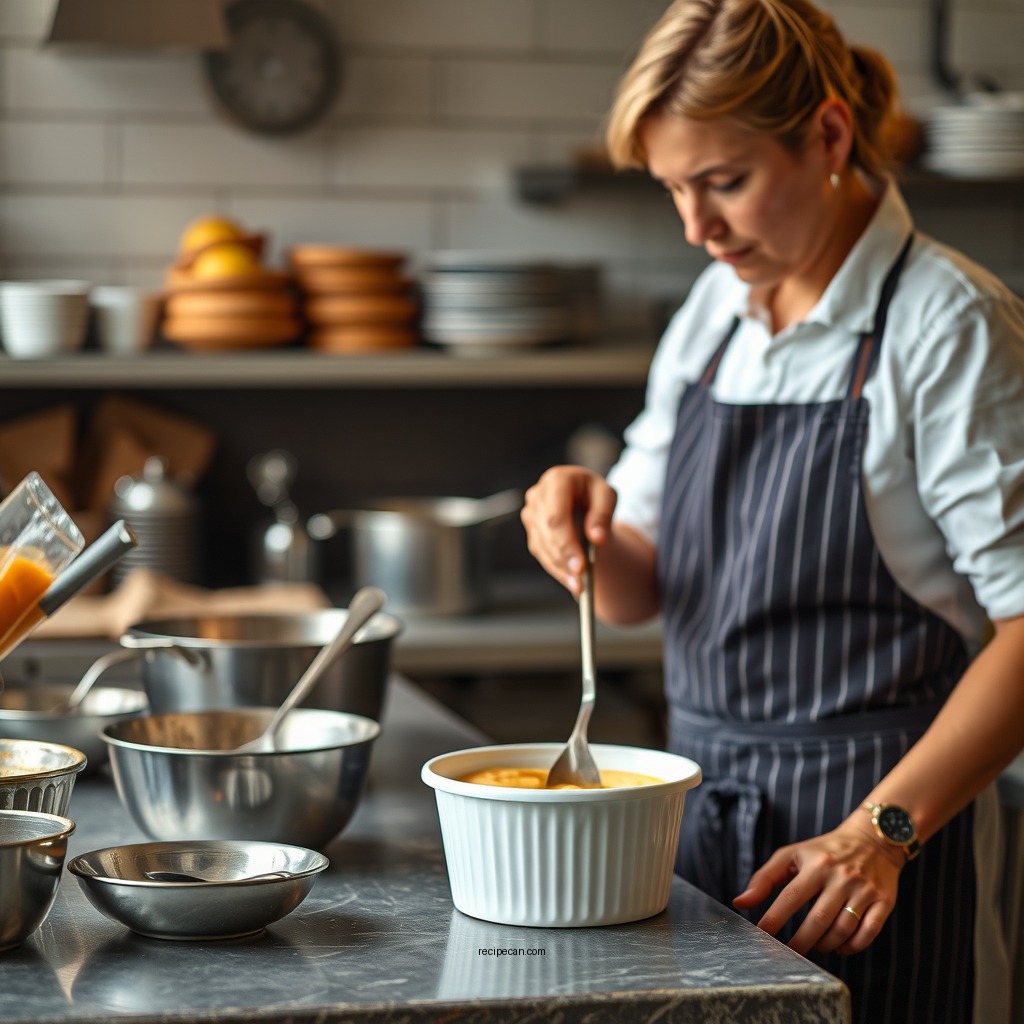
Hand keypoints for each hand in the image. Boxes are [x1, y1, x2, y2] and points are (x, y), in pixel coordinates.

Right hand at [521, 465, 616, 594]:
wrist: (583, 497)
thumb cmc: (594, 494)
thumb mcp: (607, 496)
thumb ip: (603, 514)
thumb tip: (597, 538)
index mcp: (556, 480)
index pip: (557, 517)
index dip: (566, 543)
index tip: (581, 566)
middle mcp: (538, 496)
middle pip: (548, 534)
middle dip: (565, 560)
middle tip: (582, 580)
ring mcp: (531, 514)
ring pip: (543, 547)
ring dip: (561, 569)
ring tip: (580, 586)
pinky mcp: (532, 531)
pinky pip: (543, 554)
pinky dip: (558, 569)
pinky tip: (572, 582)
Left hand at [732, 818, 904, 955]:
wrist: (873, 840)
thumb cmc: (823, 851)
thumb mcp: (792, 855)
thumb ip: (765, 878)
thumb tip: (740, 903)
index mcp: (816, 864)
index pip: (791, 896)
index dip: (775, 918)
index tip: (762, 934)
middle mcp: (841, 877)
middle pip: (818, 920)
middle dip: (800, 942)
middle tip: (789, 952)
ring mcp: (864, 890)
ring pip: (842, 930)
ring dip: (824, 945)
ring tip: (813, 945)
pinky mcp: (884, 901)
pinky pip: (868, 934)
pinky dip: (851, 947)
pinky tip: (839, 947)